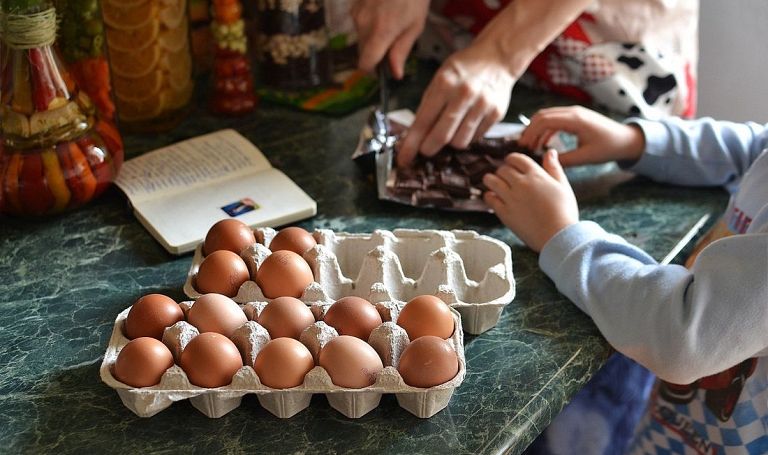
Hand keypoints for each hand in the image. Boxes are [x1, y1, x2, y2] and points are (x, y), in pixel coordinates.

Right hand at [352, 0, 429, 79]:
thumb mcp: (415, 25)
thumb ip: (401, 50)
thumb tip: (395, 73)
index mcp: (380, 33)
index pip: (365, 64)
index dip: (372, 69)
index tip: (382, 67)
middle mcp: (364, 24)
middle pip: (363, 51)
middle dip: (376, 51)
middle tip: (395, 39)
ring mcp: (356, 13)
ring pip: (361, 36)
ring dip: (373, 35)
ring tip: (391, 19)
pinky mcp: (354, 5)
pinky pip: (359, 22)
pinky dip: (369, 22)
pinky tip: (383, 10)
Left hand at [397, 44, 514, 166]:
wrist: (497, 57)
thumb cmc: (463, 69)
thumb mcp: (440, 78)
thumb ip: (428, 106)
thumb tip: (413, 137)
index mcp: (444, 84)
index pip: (423, 122)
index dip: (411, 144)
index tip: (403, 159)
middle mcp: (464, 95)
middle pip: (442, 137)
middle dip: (429, 149)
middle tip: (425, 150)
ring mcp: (482, 105)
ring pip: (460, 142)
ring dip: (450, 143)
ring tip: (449, 130)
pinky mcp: (496, 114)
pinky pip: (475, 138)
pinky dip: (467, 136)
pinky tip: (466, 124)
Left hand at [483, 150, 578, 251]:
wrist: (558, 236)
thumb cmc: (564, 212)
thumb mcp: (563, 186)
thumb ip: (554, 168)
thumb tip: (550, 152)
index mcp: (536, 175)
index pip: (516, 158)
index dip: (512, 160)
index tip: (511, 164)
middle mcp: (521, 184)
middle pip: (502, 169)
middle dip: (503, 171)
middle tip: (504, 177)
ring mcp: (511, 198)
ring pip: (491, 181)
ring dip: (491, 180)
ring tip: (493, 184)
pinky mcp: (504, 213)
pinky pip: (489, 199)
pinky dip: (489, 196)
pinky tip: (493, 198)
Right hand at [518, 106, 644, 166]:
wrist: (626, 139)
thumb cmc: (608, 148)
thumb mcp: (585, 157)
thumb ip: (564, 160)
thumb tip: (544, 162)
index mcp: (575, 120)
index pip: (544, 120)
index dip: (530, 133)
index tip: (523, 147)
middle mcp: (573, 112)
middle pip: (542, 115)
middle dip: (529, 130)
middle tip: (523, 147)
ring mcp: (574, 112)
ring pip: (547, 116)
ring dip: (537, 129)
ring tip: (531, 146)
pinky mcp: (576, 117)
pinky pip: (555, 120)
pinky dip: (546, 130)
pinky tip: (543, 143)